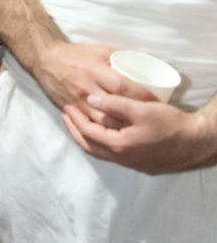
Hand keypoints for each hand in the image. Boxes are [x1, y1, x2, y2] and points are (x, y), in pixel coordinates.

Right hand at [31, 41, 145, 123]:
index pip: (123, 88)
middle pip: (115, 109)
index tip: (157, 101)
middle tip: (151, 118)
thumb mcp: (100, 51)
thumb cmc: (76, 55)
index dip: (142, 96)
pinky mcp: (73, 109)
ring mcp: (78, 102)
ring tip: (138, 129)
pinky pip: (91, 125)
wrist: (46, 61)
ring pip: (104, 122)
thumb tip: (144, 69)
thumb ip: (121, 60)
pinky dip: (106, 131)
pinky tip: (118, 134)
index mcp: (95, 72)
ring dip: (122, 127)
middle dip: (135, 116)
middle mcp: (87, 89)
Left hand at [63, 94, 216, 173]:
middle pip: (89, 146)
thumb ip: (115, 103)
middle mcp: (122, 158)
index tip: (67, 106)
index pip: (87, 133)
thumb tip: (90, 98)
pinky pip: (110, 155)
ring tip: (78, 124)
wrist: (195, 142)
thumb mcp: (142, 109)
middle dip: (74, 130)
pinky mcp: (138, 163)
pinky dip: (99, 144)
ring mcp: (130, 163)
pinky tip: (101, 134)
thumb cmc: (170, 124)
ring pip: (99, 153)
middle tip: (66, 115)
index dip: (75, 119)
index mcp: (119, 146)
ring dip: (85, 138)